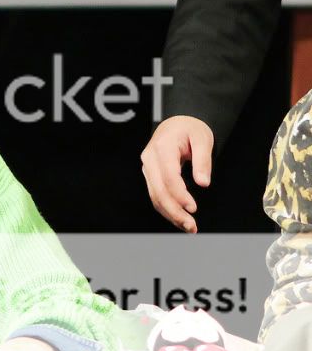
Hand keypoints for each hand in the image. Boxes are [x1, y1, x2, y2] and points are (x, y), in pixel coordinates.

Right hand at [141, 115, 213, 232]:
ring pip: (155, 196)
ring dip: (170, 214)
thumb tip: (203, 182)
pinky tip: (178, 218)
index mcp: (162, 148)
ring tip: (188, 226)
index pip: (168, 176)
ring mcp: (147, 168)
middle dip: (174, 211)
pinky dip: (166, 208)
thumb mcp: (202, 138)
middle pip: (159, 191)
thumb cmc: (189, 129)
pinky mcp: (150, 175)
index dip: (180, 195)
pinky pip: (156, 195)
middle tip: (191, 225)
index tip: (192, 207)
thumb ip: (203, 160)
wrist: (176, 124)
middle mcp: (150, 159)